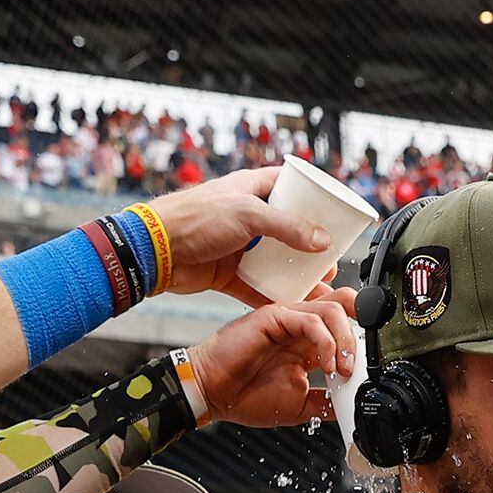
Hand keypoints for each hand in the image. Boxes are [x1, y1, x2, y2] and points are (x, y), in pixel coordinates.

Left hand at [148, 167, 344, 307]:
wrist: (155, 250)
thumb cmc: (194, 218)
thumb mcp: (248, 214)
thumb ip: (288, 226)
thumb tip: (322, 241)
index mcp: (251, 188)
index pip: (292, 187)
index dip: (314, 198)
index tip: (336, 214)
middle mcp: (246, 215)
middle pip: (287, 228)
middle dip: (310, 245)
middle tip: (331, 259)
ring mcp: (237, 245)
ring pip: (274, 259)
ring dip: (294, 273)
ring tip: (318, 287)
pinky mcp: (227, 272)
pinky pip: (256, 285)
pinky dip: (272, 294)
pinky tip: (291, 305)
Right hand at [189, 292, 358, 428]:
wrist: (213, 394)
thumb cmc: (245, 396)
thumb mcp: (298, 405)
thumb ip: (323, 402)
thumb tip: (347, 409)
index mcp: (307, 344)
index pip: (345, 326)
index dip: (361, 342)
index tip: (367, 369)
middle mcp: (300, 327)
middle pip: (344, 306)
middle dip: (362, 328)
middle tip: (360, 362)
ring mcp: (287, 319)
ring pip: (333, 309)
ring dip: (345, 340)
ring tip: (342, 369)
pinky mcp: (274, 316)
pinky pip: (310, 319)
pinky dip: (325, 342)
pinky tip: (324, 364)